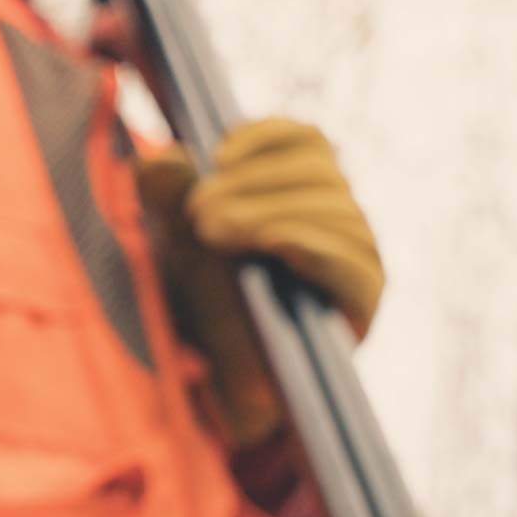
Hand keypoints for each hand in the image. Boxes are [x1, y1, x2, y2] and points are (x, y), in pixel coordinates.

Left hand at [138, 118, 383, 444]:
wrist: (214, 380)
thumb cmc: (200, 300)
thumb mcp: (172, 240)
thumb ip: (163, 196)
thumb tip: (154, 158)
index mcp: (303, 190)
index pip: (307, 139)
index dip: (266, 136)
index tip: (217, 154)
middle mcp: (340, 219)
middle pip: (320, 172)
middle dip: (252, 183)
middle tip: (196, 212)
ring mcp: (357, 260)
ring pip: (337, 213)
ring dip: (269, 212)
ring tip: (211, 232)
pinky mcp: (362, 304)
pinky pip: (353, 266)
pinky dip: (312, 246)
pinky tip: (274, 243)